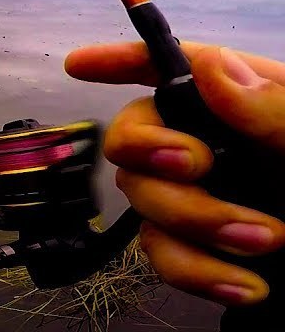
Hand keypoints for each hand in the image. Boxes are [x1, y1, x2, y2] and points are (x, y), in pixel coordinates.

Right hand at [66, 41, 284, 305]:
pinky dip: (199, 273)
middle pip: (134, 133)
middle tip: (196, 166)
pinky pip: (163, 256)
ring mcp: (199, 198)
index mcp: (244, 102)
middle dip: (154, 150)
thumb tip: (213, 63)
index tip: (80, 64)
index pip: (171, 65)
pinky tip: (247, 286)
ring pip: (144, 198)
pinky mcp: (198, 251)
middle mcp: (211, 144)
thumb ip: (272, 108)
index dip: (120, 59)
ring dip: (197, 221)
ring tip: (267, 241)